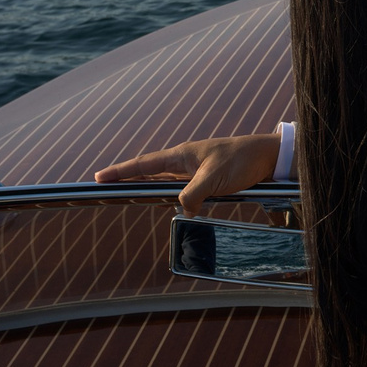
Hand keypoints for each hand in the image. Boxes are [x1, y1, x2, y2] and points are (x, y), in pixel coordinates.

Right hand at [93, 131, 281, 213]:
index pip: (143, 164)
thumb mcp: (215, 178)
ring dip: (145, 186)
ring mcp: (194, 170)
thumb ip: (194, 194)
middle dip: (125, 178)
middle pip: (147, 171)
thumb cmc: (243, 160)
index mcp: (181, 155)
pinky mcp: (206, 180)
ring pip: (162, 180)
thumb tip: (182, 211)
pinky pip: (179, 189)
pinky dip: (168, 195)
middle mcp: (184, 161)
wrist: (268, 156)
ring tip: (125, 193)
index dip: (120, 171)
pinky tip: (165, 201)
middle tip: (103, 186)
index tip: (98, 177)